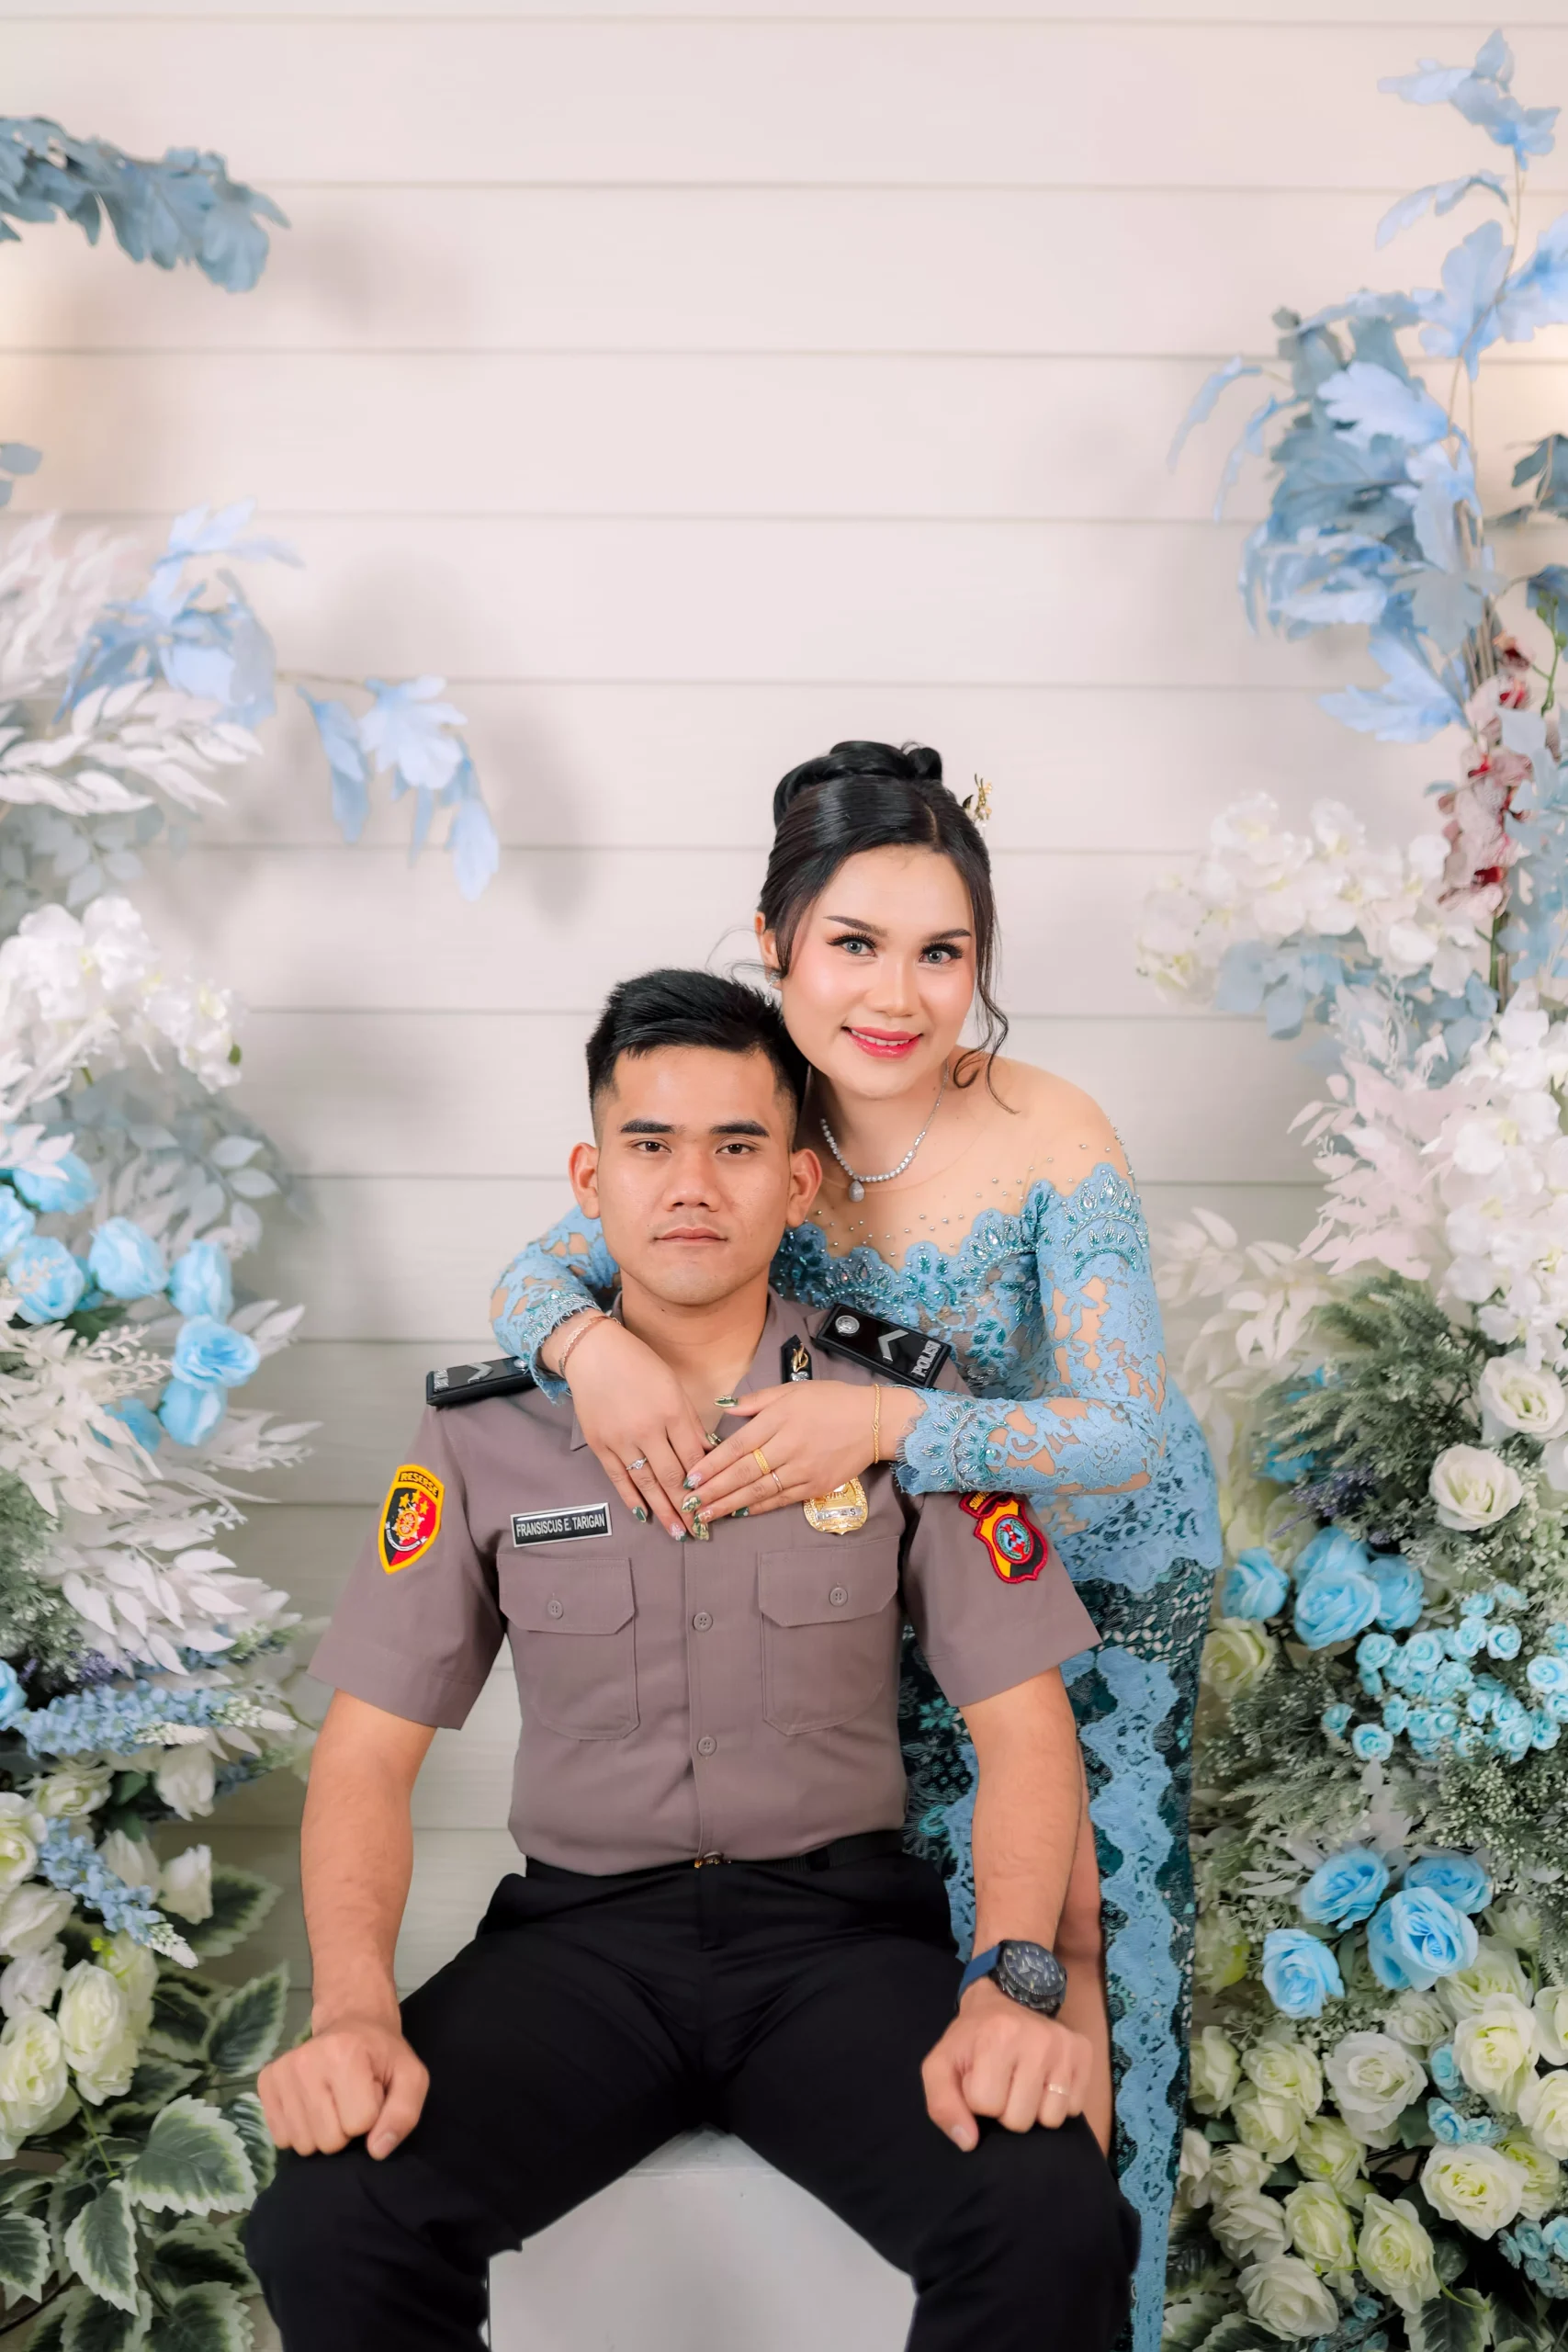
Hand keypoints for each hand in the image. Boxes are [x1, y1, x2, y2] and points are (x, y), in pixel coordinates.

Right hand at [258, 2010, 428, 2161]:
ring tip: (333, 2103)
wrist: (351, 2023)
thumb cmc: (382, 2055)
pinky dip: (300, 2131)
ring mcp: (281, 2071)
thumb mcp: (410, 2077)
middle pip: (329, 2141)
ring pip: (304, 2145)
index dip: (371, 2116)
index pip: (359, 2124)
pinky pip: (281, 2139)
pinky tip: (312, 2106)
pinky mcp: (265, 2082)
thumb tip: (377, 2150)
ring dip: (323, 2132)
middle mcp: (306, 2061)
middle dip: (346, 2129)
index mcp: (345, 2054)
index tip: (371, 2094)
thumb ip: (404, 2113)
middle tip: (351, 2100)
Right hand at [553, 1316, 709, 1538]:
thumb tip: (709, 1452)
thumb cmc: (640, 1366)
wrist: (593, 1354)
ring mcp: (621, 1439)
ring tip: (677, 1532)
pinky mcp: (600, 1445)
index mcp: (672, 1411)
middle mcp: (647, 1429)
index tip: (716, 1501)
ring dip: (664, 1510)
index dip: (706, 1483)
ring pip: (646, 1482)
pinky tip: (644, 1515)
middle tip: (700, 1530)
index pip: (694, 1456)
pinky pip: (619, 1478)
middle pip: (672, 1476)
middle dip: (688, 1506)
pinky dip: (632, 1499)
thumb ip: (691, 1422)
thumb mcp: (674, 1387)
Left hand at [690, 1380, 921, 1523]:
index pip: (737, 1446)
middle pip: (743, 1472)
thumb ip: (756, 1400)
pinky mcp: (816, 1486)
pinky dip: (758, 1507)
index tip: (690, 1478)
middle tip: (689, 1504)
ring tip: (706, 1515)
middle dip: (713, 1491)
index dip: (712, 1464)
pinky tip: (739, 1513)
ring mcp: (802, 1469)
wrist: (874, 1422)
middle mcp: (788, 1446)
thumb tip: (725, 1407)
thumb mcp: (792, 1390)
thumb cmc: (831, 1400)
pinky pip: (781, 1499)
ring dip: (730, 1504)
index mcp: (779, 1419)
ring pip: (759, 1491)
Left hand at [922, 1978, 1090, 2150]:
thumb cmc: (970, 2040)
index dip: (978, 2099)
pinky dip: (1057, 2103)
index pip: (986, 2105)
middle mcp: (1036, 2039)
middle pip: (1020, 2120)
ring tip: (1022, 2083)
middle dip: (1006, 2109)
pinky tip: (1044, 2080)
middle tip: (1002, 2082)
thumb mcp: (941, 2065)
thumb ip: (942, 2105)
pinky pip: (1074, 2108)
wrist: (1002, 2000)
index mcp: (996, 2037)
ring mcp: (1063, 2045)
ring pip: (1051, 2119)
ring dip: (1033, 2110)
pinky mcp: (1083, 2051)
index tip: (979, 2078)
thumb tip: (968, 2142)